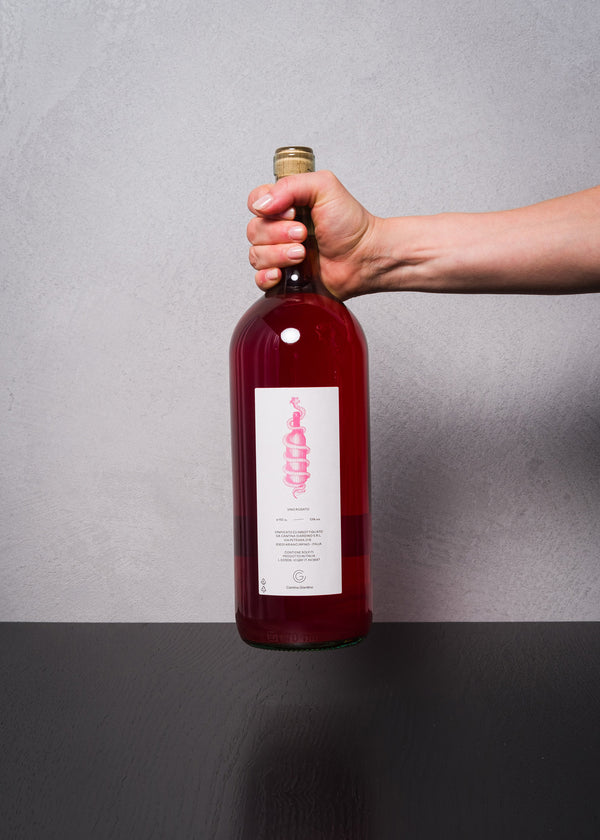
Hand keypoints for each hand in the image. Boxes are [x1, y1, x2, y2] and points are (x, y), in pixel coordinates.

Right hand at [247, 170, 377, 299]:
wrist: (364, 257)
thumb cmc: (351, 225)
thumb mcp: (324, 187)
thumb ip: (290, 185)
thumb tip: (261, 205)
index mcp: (286, 206)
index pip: (256, 202)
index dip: (268, 209)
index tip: (293, 213)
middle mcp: (280, 229)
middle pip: (254, 230)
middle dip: (279, 234)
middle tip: (304, 234)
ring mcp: (280, 255)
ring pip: (256, 255)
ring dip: (279, 254)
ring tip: (303, 254)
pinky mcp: (285, 279)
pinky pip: (259, 279)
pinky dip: (267, 276)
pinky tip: (282, 273)